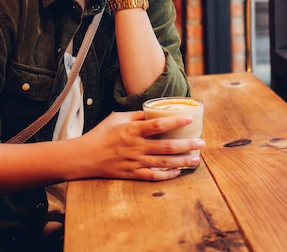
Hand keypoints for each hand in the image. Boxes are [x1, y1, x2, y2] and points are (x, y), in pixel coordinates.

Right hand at [78, 111, 203, 180]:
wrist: (85, 156)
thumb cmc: (101, 134)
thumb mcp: (117, 118)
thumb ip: (136, 115)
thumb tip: (153, 111)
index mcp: (132, 129)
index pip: (158, 124)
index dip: (175, 121)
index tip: (190, 118)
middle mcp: (136, 146)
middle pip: (166, 146)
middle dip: (187, 145)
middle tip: (201, 142)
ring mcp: (134, 161)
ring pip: (163, 162)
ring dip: (182, 161)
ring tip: (196, 158)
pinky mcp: (132, 173)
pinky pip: (152, 176)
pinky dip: (166, 175)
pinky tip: (177, 172)